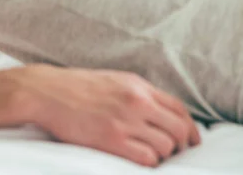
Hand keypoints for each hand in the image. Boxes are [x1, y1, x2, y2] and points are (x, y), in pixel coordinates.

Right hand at [16, 65, 200, 166]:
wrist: (49, 91)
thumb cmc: (80, 87)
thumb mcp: (116, 81)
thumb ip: (139, 93)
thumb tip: (161, 112)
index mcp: (139, 85)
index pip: (179, 107)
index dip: (190, 127)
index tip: (192, 139)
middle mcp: (137, 101)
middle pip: (178, 128)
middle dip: (183, 144)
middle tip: (177, 153)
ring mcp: (125, 120)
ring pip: (166, 145)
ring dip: (164, 155)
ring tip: (154, 155)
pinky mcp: (112, 139)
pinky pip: (146, 158)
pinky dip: (149, 162)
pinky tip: (141, 160)